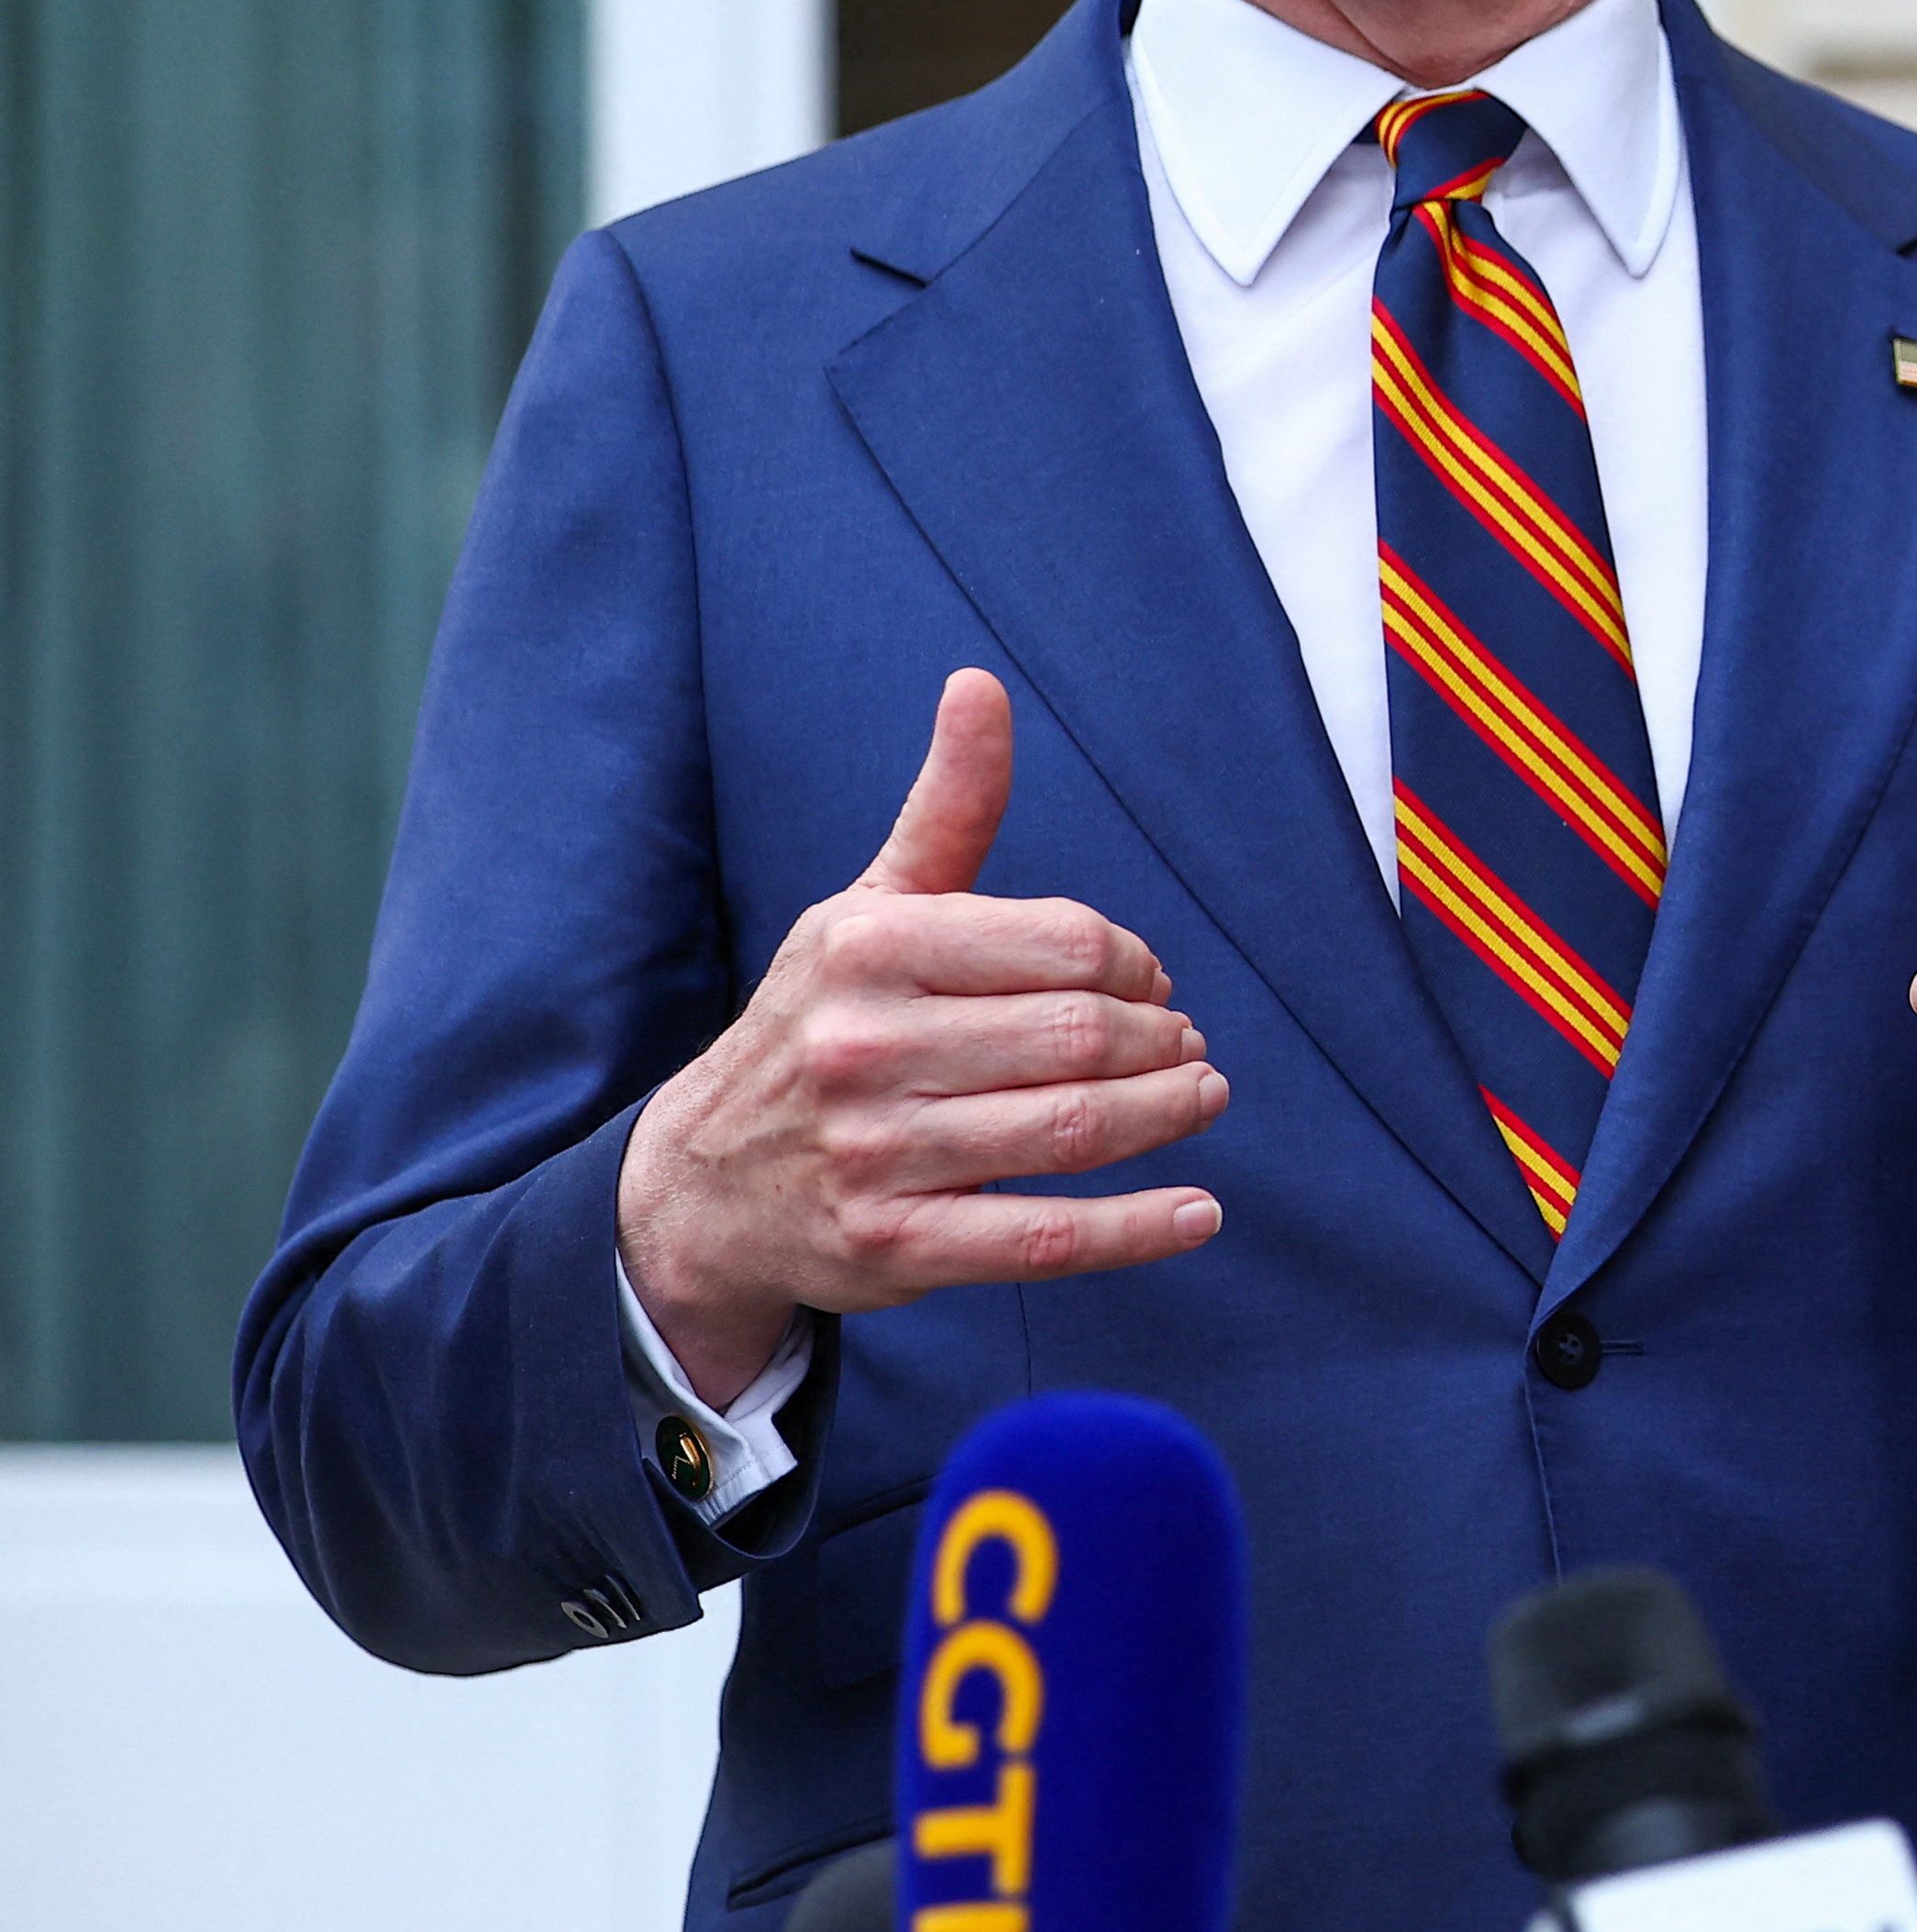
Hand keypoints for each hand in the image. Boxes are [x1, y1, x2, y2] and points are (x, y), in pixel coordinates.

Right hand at [617, 671, 1226, 1401]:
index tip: (1151, 984)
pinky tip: (1198, 1211)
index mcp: (868, 948)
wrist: (699, 1183)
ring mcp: (875, 1154)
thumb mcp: (868, 909)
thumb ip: (946, 809)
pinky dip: (1137, 1227)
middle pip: (1079, 1037)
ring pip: (1072, 1131)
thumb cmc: (819, 1023)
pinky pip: (1043, 1240)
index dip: (1134, 965)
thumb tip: (981, 684)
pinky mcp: (893, 1247)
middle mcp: (862, 1047)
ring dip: (1166, 1113)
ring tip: (1201, 1096)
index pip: (1065, 944)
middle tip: (1187, 1046)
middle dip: (1160, 1041)